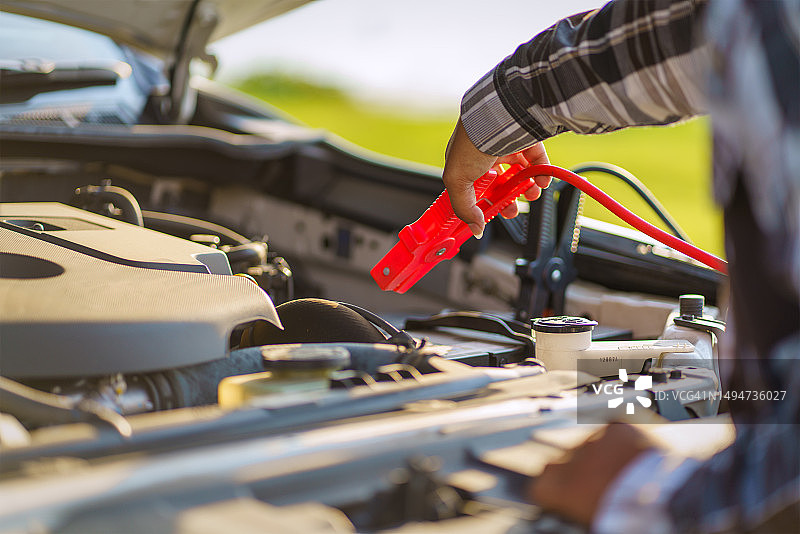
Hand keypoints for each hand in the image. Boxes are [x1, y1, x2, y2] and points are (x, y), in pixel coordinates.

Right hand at [442, 119, 550, 237]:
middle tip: (513, 210)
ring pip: (518, 173)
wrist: (499, 119)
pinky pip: (535, 160)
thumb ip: (464, 208)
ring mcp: (506, 146)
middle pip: (498, 184)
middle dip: (508, 200)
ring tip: (532, 194)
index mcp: (464, 163)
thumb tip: (475, 229)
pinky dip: (541, 172)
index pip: (474, 189)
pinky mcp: (525, 140)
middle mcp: (484, 154)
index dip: (483, 204)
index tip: (490, 216)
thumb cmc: (472, 143)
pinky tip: (541, 181)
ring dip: (527, 188)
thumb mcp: (457, 180)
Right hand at [529, 423, 655, 525]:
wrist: (671, 499)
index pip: (540, 484)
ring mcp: (594, 440)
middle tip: (599, 488)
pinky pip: (611, 431)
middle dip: (576, 473)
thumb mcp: (590, 519)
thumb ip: (569, 504)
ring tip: (623, 472)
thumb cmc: (632, 518)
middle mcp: (571, 460)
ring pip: (587, 445)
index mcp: (559, 487)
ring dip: (599, 456)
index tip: (563, 497)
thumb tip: (565, 501)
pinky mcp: (617, 426)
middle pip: (562, 462)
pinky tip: (632, 456)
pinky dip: (619, 441)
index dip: (553, 491)